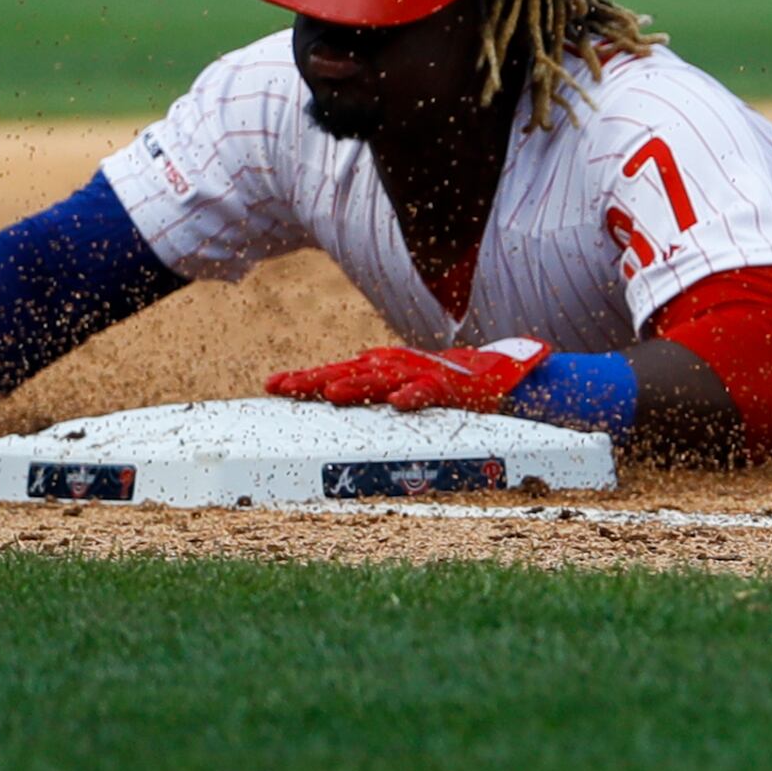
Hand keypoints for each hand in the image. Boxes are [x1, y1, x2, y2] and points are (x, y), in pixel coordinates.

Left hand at [267, 338, 550, 414]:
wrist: (500, 374)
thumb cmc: (443, 384)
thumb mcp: (400, 386)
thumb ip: (370, 390)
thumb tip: (328, 394)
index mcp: (382, 367)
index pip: (335, 370)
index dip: (304, 378)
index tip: (271, 386)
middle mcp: (396, 367)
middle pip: (349, 371)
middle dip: (315, 379)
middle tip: (283, 387)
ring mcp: (423, 375)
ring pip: (384, 379)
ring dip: (358, 384)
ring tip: (332, 392)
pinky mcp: (451, 387)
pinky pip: (430, 391)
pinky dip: (414, 395)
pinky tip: (399, 403)